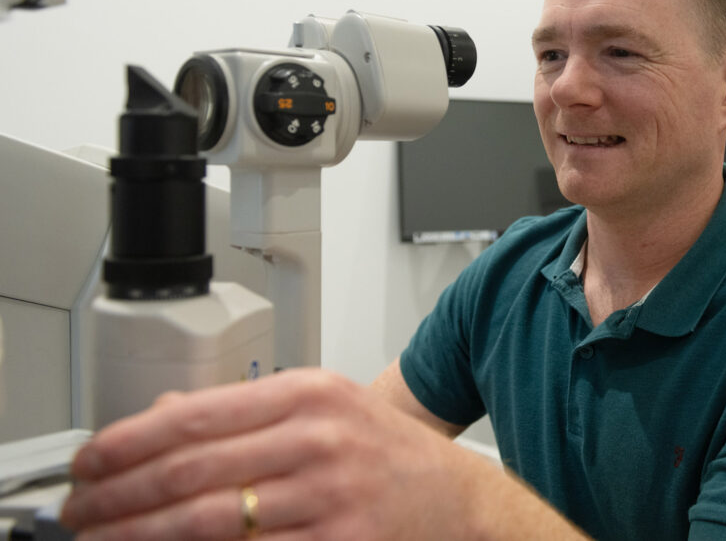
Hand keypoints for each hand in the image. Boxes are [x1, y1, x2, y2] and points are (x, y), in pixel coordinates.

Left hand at [59, 368, 503, 539]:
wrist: (451, 497)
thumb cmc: (381, 450)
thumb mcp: (321, 406)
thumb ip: (245, 409)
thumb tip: (163, 416)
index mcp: (308, 391)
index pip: (198, 413)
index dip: (130, 440)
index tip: (91, 460)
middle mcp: (319, 436)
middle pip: (193, 467)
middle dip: (121, 494)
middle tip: (81, 509)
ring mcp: (330, 493)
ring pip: (210, 518)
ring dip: (143, 534)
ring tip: (104, 538)